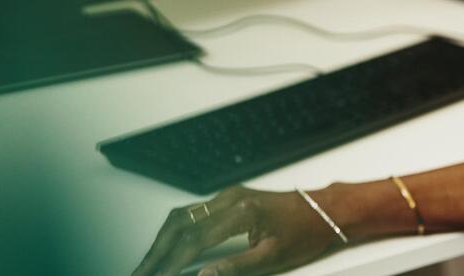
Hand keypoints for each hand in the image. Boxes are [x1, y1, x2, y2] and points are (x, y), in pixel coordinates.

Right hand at [131, 185, 341, 275]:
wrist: (324, 211)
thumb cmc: (304, 233)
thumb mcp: (272, 258)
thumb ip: (235, 268)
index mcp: (242, 211)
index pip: (193, 240)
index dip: (170, 264)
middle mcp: (230, 198)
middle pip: (180, 224)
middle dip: (155, 253)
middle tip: (140, 275)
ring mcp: (228, 196)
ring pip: (182, 216)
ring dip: (160, 242)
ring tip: (146, 267)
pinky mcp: (229, 199)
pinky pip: (192, 213)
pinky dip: (173, 233)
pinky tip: (165, 250)